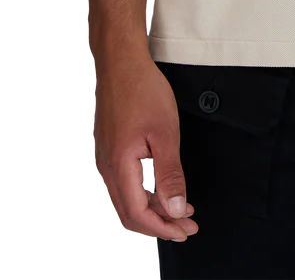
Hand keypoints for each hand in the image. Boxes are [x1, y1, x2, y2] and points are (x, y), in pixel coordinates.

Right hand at [91, 53, 199, 242]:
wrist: (121, 63)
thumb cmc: (141, 90)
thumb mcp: (165, 134)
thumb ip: (170, 174)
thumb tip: (175, 208)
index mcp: (120, 166)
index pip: (138, 214)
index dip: (162, 228)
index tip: (183, 232)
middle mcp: (109, 167)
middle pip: (132, 211)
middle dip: (161, 223)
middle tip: (186, 226)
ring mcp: (108, 158)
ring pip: (130, 197)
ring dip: (155, 207)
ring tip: (181, 208)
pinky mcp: (112, 149)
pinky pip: (127, 181)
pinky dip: (147, 190)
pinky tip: (163, 187)